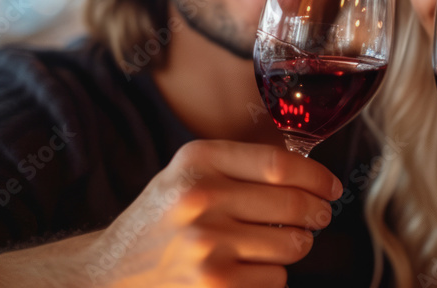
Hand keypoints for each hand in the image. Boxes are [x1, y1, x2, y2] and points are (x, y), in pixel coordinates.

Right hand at [0, 140, 342, 287]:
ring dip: (294, 247)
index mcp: (199, 160)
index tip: (331, 187)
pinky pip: (276, 279)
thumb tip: (310, 172)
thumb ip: (240, 166)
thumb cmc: (159, 221)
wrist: (106, 273)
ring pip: (292, 245)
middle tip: (317, 218)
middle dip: (316, 215)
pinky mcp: (215, 283)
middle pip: (294, 206)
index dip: (317, 177)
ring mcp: (207, 243)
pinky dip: (271, 277)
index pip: (280, 164)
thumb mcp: (186, 174)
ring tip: (274, 245)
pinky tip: (247, 270)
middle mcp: (202, 197)